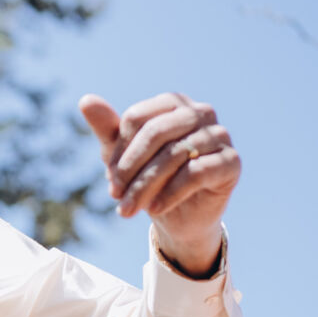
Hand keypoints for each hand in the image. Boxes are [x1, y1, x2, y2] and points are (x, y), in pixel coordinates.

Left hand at [80, 92, 238, 277]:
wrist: (180, 215)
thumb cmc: (150, 178)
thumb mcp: (122, 156)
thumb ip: (107, 129)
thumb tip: (85, 101)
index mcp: (173, 103)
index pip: (137, 118)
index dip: (119, 151)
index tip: (110, 179)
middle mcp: (200, 112)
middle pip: (156, 133)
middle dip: (130, 168)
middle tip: (114, 195)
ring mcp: (220, 135)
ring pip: (175, 154)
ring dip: (145, 185)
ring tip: (127, 209)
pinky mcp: (232, 161)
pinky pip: (197, 172)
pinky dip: (171, 192)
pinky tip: (156, 209)